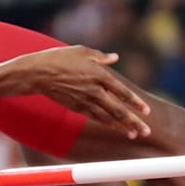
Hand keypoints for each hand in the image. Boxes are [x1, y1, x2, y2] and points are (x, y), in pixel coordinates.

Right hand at [6, 46, 150, 138]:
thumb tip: (115, 57)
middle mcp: (94, 90)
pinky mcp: (76, 107)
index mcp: (99, 74)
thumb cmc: (59, 58)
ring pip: (107, 117)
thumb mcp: (81, 51)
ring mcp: (84, 101)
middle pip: (118, 109)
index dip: (135, 102)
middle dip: (133, 121)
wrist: (37, 73)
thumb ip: (101, 56)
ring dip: (122, 127)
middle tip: (146, 132)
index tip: (147, 112)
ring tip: (134, 135)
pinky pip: (95, 117)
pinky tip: (116, 128)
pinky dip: (107, 123)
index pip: (122, 91)